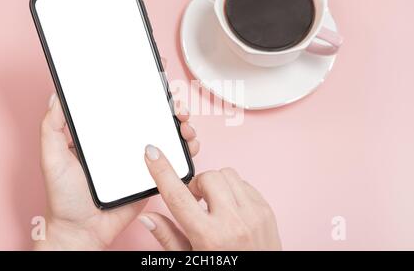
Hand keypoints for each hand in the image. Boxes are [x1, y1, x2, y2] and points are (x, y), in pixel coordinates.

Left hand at [35, 93, 199, 249]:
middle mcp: (125, 143)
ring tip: (183, 123)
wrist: (83, 231)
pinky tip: (188, 144)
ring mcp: (140, 159)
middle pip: (152, 116)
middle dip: (170, 105)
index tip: (155, 76)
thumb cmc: (65, 198)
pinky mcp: (152, 175)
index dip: (143, 89)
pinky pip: (172, 160)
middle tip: (175, 105)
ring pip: (167, 134)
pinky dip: (185, 149)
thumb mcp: (53, 158)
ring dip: (181, 124)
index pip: (126, 105)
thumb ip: (52, 128)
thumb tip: (57, 96)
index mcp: (106, 134)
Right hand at [139, 146, 281, 250]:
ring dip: (216, 185)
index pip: (178, 196)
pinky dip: (232, 190)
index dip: (162, 171)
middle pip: (207, 177)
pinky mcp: (266, 210)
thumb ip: (168, 236)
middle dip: (197, 185)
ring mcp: (253, 214)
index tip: (152, 153)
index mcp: (208, 237)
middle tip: (196, 202)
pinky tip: (230, 208)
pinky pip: (244, 183)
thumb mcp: (190, 259)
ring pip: (227, 174)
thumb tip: (147, 217)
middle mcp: (233, 223)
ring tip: (214, 205)